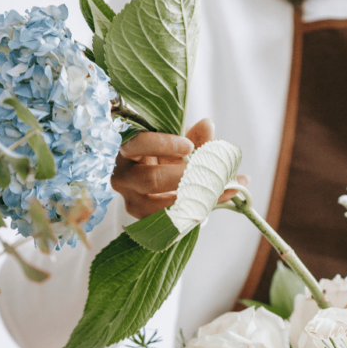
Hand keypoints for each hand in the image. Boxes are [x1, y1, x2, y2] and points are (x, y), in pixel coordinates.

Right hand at [111, 118, 248, 219]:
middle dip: (185, 177)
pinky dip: (197, 210)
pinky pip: (170, 221)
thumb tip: (207, 126)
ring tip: (223, 188)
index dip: (163, 145)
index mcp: (126, 151)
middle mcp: (123, 178)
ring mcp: (131, 203)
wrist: (154, 178)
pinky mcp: (144, 221)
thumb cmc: (162, 155)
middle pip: (150, 180)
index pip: (137, 144)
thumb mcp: (177, 143)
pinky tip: (218, 200)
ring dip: (195, 198)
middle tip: (212, 173)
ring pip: (160, 206)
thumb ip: (193, 136)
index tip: (189, 147)